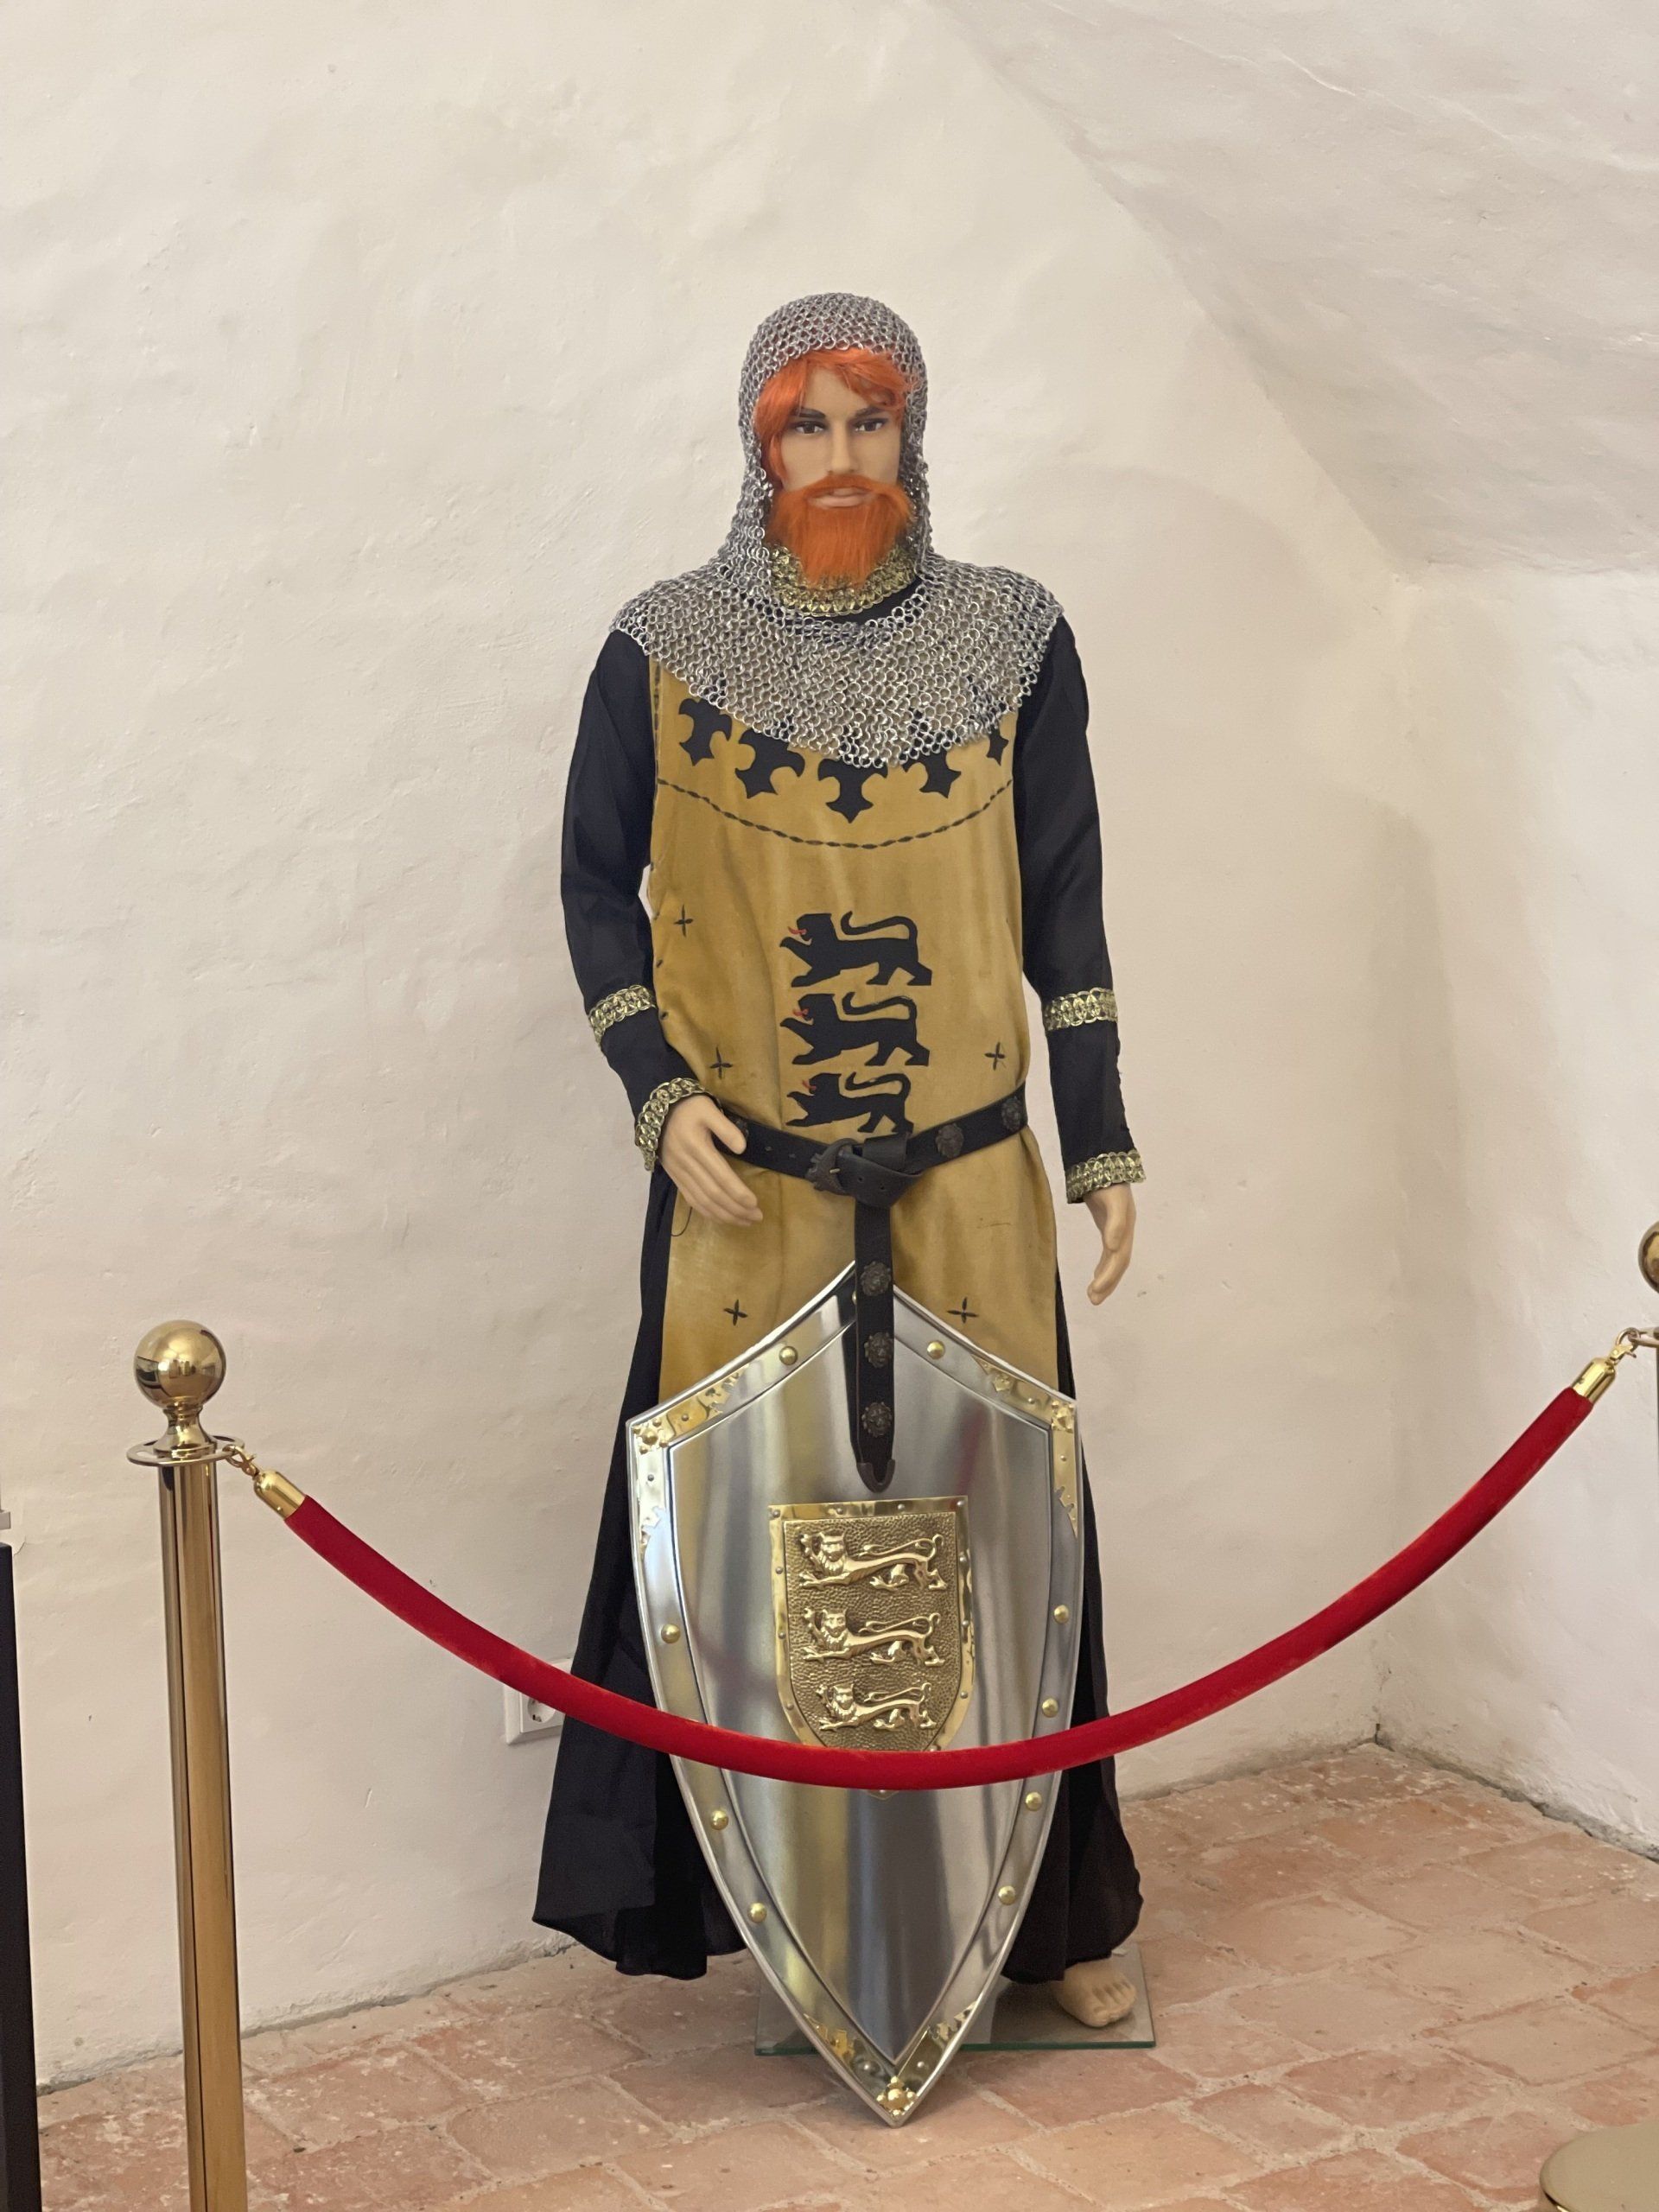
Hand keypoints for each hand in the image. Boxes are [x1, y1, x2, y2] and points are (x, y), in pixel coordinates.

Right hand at [659, 1095, 761, 1226]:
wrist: (658, 1109)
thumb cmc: (689, 1107)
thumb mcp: (709, 1109)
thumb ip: (726, 1128)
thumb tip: (743, 1148)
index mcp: (697, 1147)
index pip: (721, 1177)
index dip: (738, 1193)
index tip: (755, 1203)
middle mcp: (687, 1164)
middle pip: (713, 1194)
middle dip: (736, 1209)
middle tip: (757, 1217)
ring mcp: (679, 1173)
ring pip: (702, 1201)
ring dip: (724, 1215)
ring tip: (745, 1221)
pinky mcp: (675, 1177)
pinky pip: (691, 1200)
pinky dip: (707, 1212)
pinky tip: (722, 1218)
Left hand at [1083, 1183, 1134, 1303]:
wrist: (1105, 1163)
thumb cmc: (1108, 1183)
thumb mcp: (1113, 1201)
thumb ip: (1114, 1222)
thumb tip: (1112, 1246)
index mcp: (1125, 1229)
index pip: (1119, 1259)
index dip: (1109, 1276)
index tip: (1095, 1290)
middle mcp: (1124, 1232)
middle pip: (1118, 1264)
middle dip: (1108, 1283)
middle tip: (1093, 1300)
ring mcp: (1117, 1230)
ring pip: (1114, 1261)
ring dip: (1105, 1279)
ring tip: (1093, 1296)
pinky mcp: (1109, 1227)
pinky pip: (1108, 1253)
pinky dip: (1103, 1266)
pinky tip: (1096, 1276)